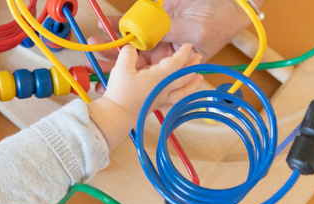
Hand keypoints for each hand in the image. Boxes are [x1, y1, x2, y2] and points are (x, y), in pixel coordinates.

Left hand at [87, 0, 259, 71]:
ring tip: (94, 40)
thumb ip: (169, 36)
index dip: (129, 75)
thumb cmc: (220, 21)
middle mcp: (164, 49)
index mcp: (174, 61)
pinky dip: (120, 21)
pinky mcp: (157, 15)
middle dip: (114, 58)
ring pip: (132, 39)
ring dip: (113, 40)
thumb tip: (146, 42)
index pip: (148, 72)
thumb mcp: (194, 33)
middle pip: (135, 58)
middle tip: (95, 57)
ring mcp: (159, 31)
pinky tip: (105, 22)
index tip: (111, 78)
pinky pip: (136, 20)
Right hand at [87, 44, 202, 150]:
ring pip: (183, 92)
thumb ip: (128, 54)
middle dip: (192, 65)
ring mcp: (161, 99)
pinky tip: (183, 98)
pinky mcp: (155, 106)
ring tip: (199, 79)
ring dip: (192, 84)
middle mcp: (164, 88)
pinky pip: (174, 104)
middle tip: (198, 57)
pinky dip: (181, 100)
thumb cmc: (120, 92)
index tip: (188, 46)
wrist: (117, 115)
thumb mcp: (122, 68)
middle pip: (183, 76)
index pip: (177, 62)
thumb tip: (132, 48)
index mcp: (159, 77)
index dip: (183, 53)